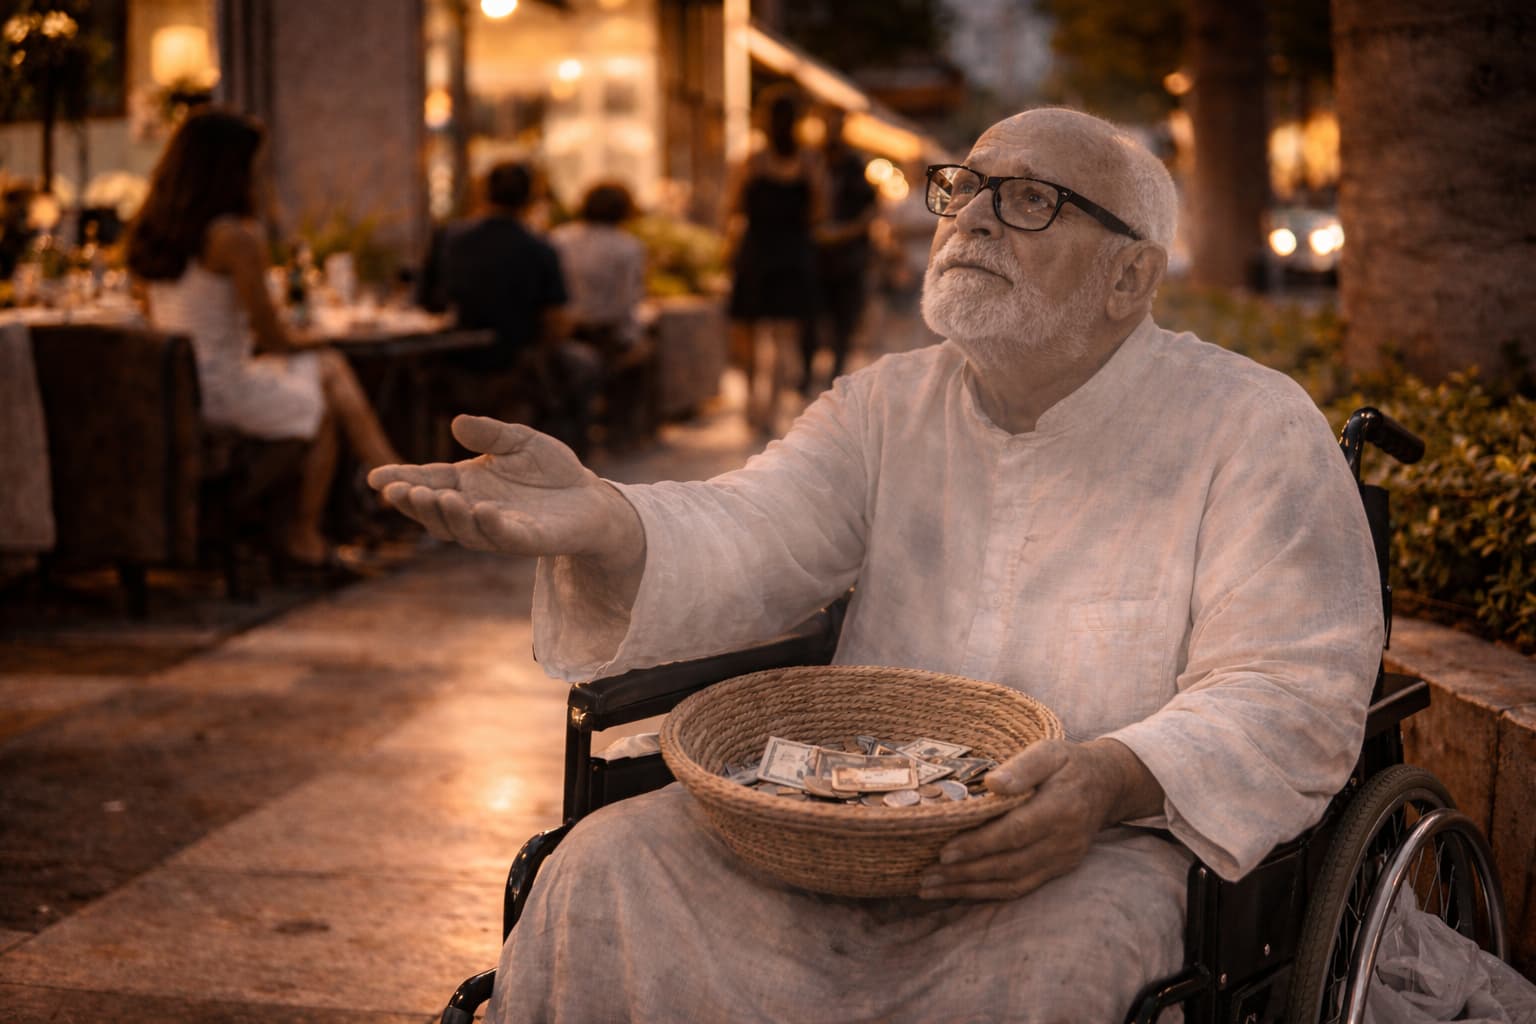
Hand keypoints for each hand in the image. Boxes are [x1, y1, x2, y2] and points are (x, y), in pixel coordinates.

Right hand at [367, 415, 643, 571]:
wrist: (591, 498)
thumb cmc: (551, 470)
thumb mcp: (519, 440)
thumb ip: (490, 433)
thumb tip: (457, 422)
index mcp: (466, 482)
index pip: (427, 480)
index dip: (400, 480)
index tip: (375, 477)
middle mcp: (474, 508)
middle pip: (436, 510)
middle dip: (416, 503)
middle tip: (400, 491)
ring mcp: (497, 528)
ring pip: (461, 529)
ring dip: (446, 515)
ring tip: (437, 497)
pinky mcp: (525, 540)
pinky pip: (502, 536)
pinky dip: (489, 525)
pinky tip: (482, 510)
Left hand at [918, 738, 1161, 901]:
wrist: (1107, 783)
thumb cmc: (1069, 762)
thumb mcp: (1049, 751)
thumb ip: (1022, 767)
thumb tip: (992, 783)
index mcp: (1060, 808)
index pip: (1014, 832)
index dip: (979, 845)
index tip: (944, 852)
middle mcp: (1063, 840)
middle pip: (1009, 864)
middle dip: (965, 873)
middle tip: (926, 878)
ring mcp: (1063, 858)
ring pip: (1013, 882)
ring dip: (970, 888)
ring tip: (932, 888)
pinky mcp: (1060, 869)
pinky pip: (1022, 887)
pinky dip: (989, 892)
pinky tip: (961, 890)